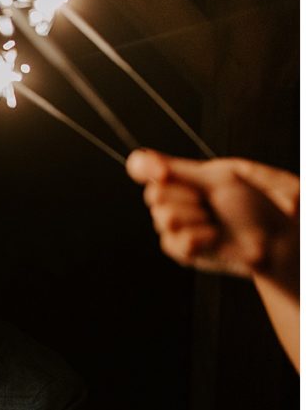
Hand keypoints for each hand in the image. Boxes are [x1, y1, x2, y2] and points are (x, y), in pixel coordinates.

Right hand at [126, 149, 298, 279]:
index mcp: (179, 178)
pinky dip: (200, 238)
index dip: (148, 168)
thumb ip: (174, 169)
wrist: (272, 238)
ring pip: (164, 219)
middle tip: (209, 202)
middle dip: (186, 197)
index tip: (164, 171)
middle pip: (153, 195)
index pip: (142, 167)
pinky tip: (214, 238)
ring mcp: (175, 226)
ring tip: (215, 222)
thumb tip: (137, 159)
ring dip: (196, 219)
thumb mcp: (214, 178)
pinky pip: (175, 242)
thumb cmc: (252, 204)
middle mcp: (173, 200)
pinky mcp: (180, 250)